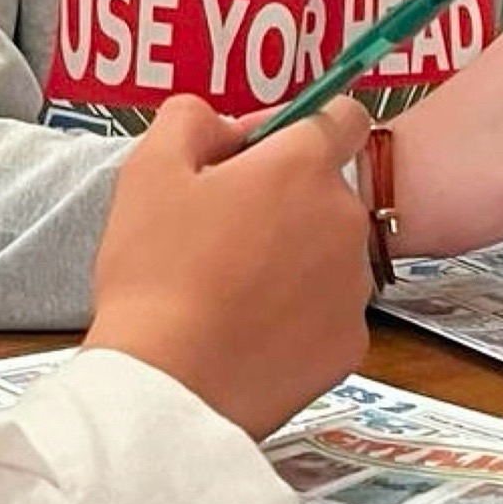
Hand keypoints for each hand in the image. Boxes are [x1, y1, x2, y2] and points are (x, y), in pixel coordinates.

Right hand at [83, 94, 372, 438]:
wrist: (168, 387)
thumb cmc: (155, 272)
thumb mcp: (148, 169)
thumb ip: (190, 119)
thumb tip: (225, 124)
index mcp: (302, 167)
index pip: (342, 116)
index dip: (300, 126)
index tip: (258, 154)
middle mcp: (345, 220)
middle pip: (324, 190)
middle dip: (282, 199)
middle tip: (219, 231)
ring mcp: (354, 288)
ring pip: (327, 253)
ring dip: (292, 258)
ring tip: (227, 289)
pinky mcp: (350, 345)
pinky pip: (327, 312)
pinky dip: (296, 315)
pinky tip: (247, 330)